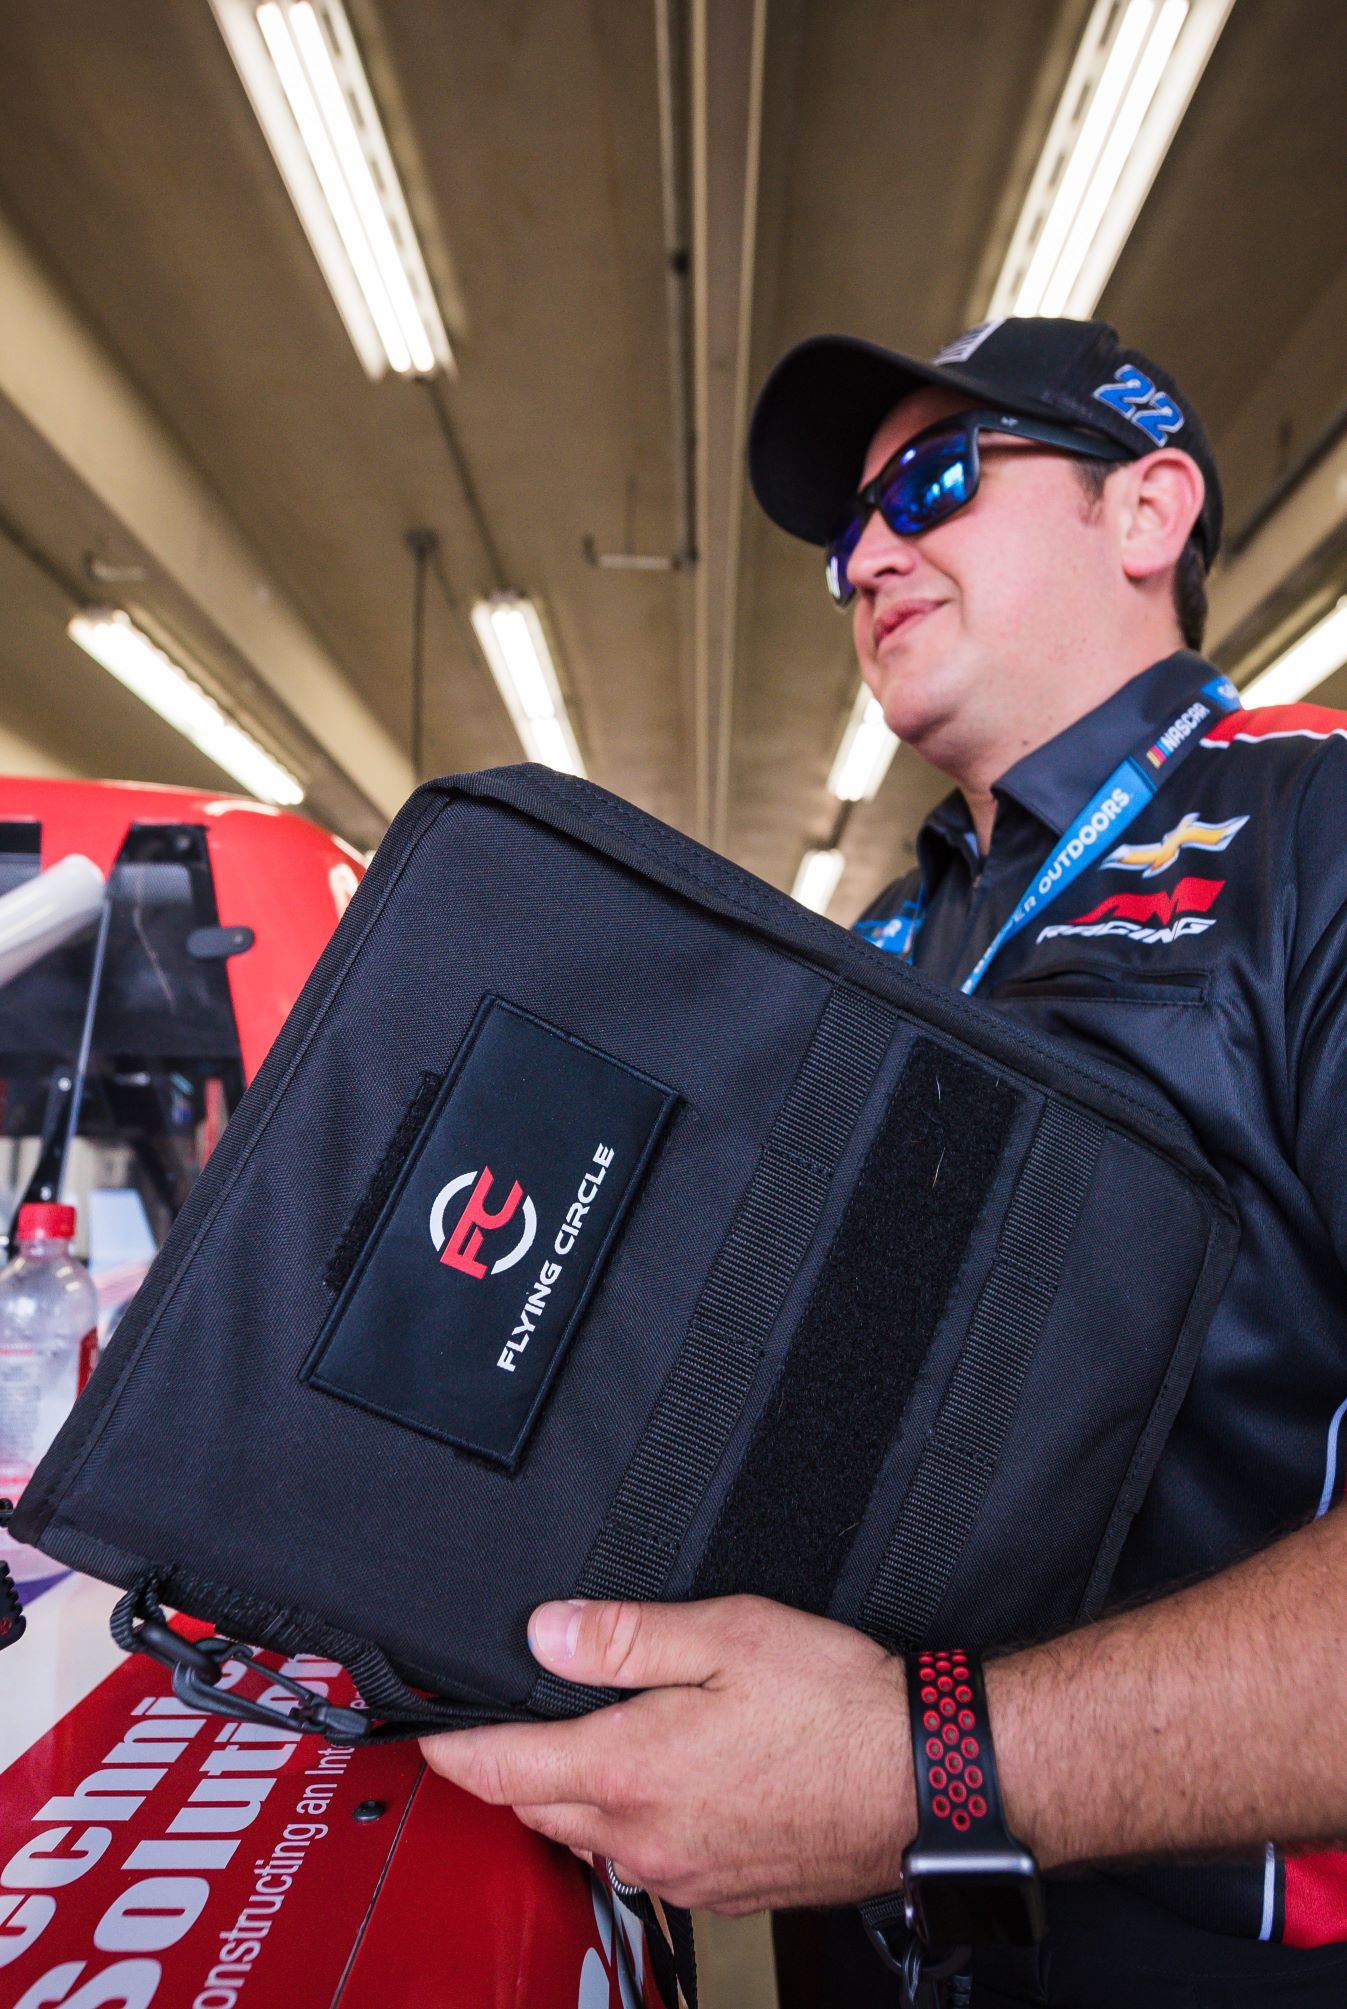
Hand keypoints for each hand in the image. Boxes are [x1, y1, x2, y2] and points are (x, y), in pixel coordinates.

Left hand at [420, 1593, 913, 1913]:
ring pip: (595, 1838)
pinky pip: (651, 1860)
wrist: (928, 1779)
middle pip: (538, 1810)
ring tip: (596, 1742)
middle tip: (512, 1724)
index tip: (424, 1738)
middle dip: (515, 1770)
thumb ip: (624, 1637)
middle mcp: (646, 1838)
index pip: (501, 1771)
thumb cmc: (839, 1706)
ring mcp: (686, 1875)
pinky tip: (674, 1782)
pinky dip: (637, 1823)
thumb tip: (545, 1633)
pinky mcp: (727, 1891)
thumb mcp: (726, 1635)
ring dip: (577, 1797)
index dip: (452, 1750)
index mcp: (631, 1770)